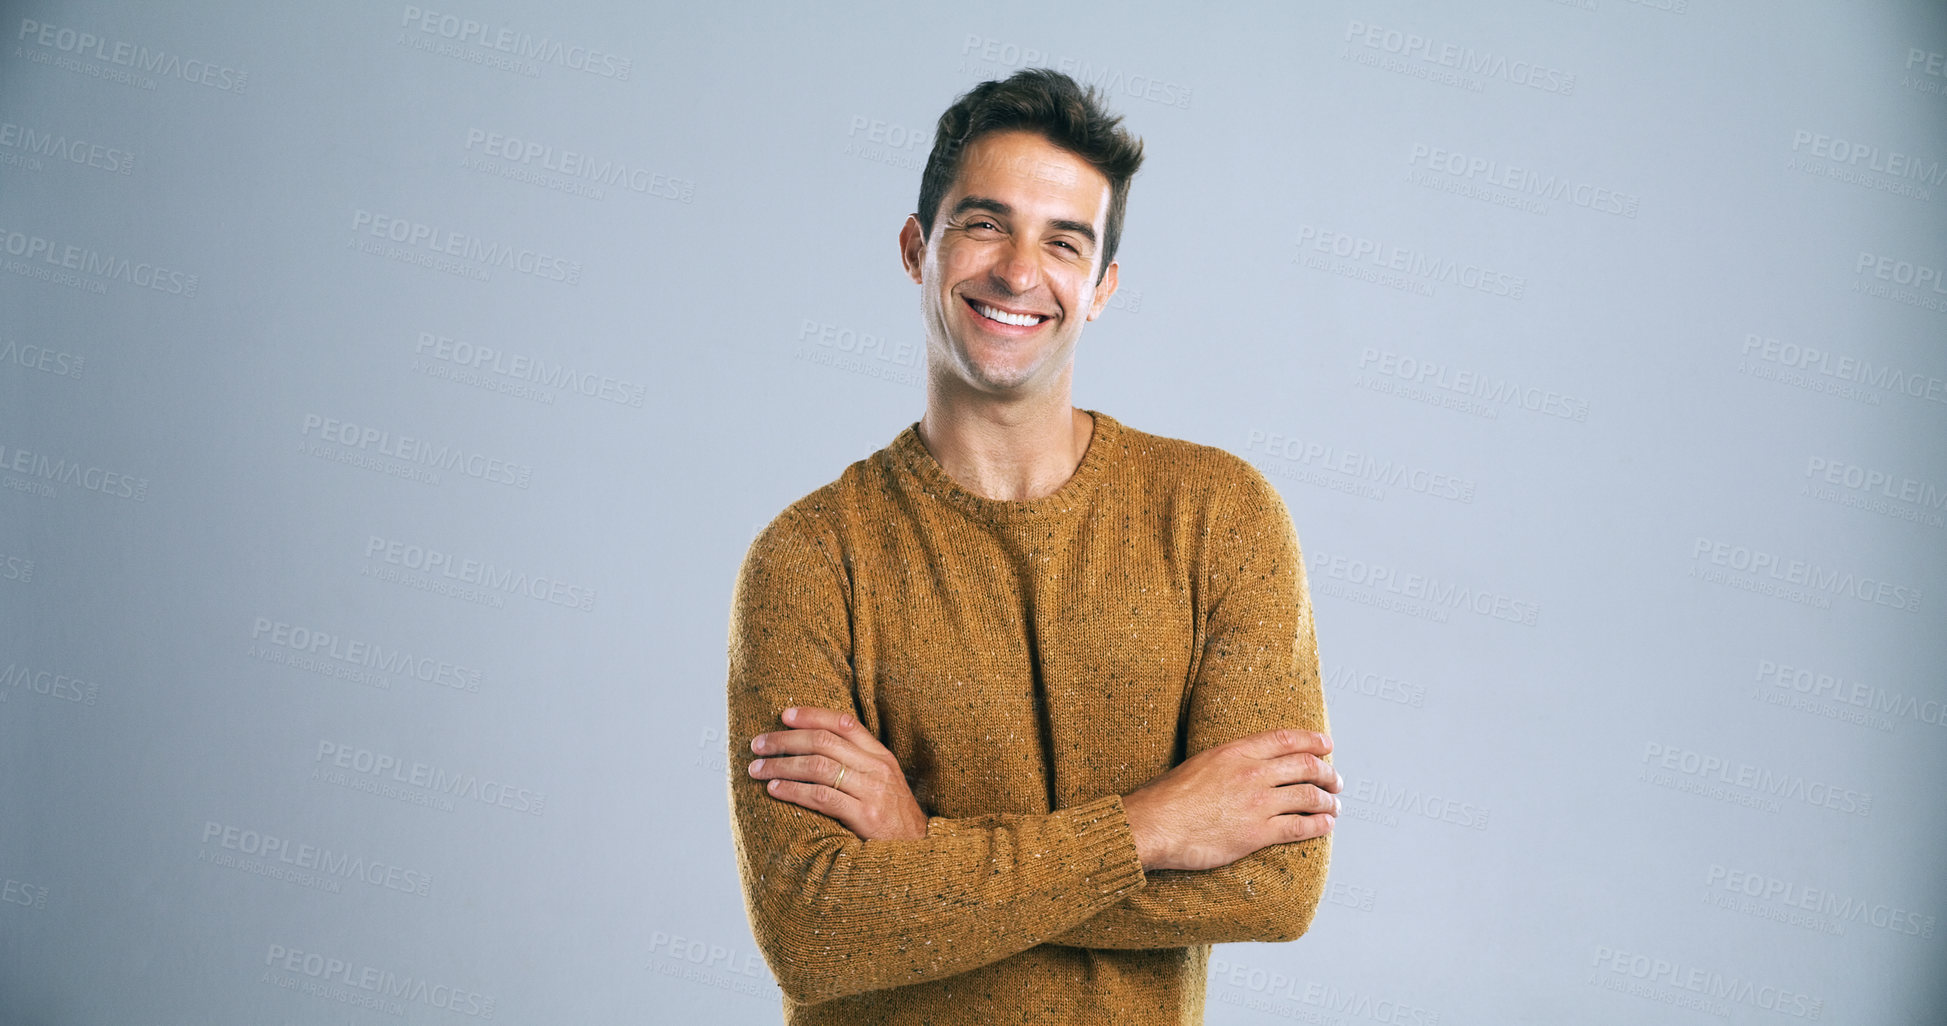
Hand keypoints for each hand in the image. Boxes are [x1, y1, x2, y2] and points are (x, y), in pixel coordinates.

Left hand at [748, 706, 929, 840]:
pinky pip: (821, 797)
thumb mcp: (884, 783)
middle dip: (785, 740)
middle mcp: (878, 768)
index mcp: (882, 756)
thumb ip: (858, 764)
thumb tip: (815, 748)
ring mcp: (873, 791)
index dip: (811, 715)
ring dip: (781, 766)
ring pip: (818, 766)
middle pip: (824, 742)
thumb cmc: (894, 819)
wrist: (921, 854)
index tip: (783, 715)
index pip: (843, 723)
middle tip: (758, 744)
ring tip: (757, 769)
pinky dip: (793, 791)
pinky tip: (774, 790)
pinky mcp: (865, 816)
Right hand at [1120, 728, 1339, 871]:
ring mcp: (1256, 802)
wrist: (1153, 825)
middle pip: (1305, 766)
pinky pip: (1299, 826)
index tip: (1327, 745)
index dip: (1313, 741)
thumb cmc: (1166, 798)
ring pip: (1308, 796)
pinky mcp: (1257, 833)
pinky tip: (1325, 826)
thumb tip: (1244, 766)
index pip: (1286, 739)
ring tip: (1334, 807)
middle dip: (1327, 773)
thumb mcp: (1198, 764)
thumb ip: (1227, 763)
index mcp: (1235, 751)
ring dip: (1327, 801)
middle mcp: (1251, 772)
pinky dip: (1319, 825)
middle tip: (1336, 781)